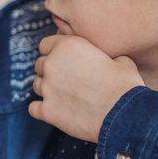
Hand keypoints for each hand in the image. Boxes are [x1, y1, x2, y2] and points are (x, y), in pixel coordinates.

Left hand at [28, 35, 144, 142]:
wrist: (123, 113)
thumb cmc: (124, 85)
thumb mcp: (120, 60)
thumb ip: (103, 56)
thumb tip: (108, 61)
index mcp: (68, 46)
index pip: (45, 44)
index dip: (54, 52)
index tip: (64, 61)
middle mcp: (52, 64)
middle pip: (40, 65)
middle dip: (51, 71)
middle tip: (67, 81)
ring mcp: (47, 88)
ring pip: (37, 85)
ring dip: (48, 89)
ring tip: (65, 96)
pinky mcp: (47, 110)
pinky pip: (33, 108)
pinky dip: (41, 109)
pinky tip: (54, 111)